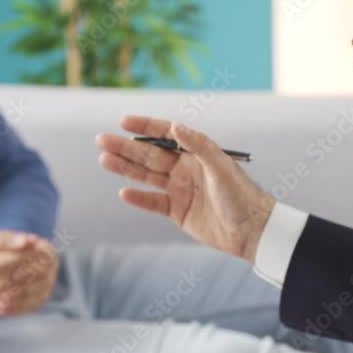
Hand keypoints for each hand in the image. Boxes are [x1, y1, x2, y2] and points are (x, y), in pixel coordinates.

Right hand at [0, 231, 57, 315]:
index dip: (44, 249)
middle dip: (49, 263)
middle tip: (49, 256)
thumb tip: (31, 240)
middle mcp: (2, 282)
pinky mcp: (2, 307)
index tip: (44, 244)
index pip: (34, 256)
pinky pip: (29, 306)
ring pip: (38, 291)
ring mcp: (2, 297)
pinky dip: (40, 297)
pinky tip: (42, 287)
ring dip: (48, 279)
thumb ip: (7, 238)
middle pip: (39, 273)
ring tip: (47, 270)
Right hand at [97, 116, 275, 262]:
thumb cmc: (241, 195)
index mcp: (196, 153)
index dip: (145, 126)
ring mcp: (180, 190)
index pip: (166, 135)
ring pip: (147, 176)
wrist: (251, 230)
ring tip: (104, 160)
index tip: (123, 121)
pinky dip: (139, 198)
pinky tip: (123, 192)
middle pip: (149, 155)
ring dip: (125, 168)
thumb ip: (199, 145)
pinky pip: (153, 202)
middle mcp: (185, 169)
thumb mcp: (221, 167)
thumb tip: (175, 126)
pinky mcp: (178, 212)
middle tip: (101, 140)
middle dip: (125, 147)